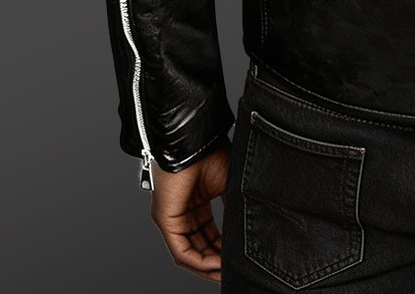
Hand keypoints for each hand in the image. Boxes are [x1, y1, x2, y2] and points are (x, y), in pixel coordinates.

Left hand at [150, 142, 230, 282]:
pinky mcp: (165, 220)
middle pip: (199, 248)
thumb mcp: (229, 186)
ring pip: (189, 253)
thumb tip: (249, 230)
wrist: (196, 141)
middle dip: (216, 263)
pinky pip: (181, 250)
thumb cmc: (211, 154)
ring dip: (208, 267)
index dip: (224, 250)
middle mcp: (183, 214)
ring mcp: (173, 218)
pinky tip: (216, 264)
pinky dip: (199, 261)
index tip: (238, 259)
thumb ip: (234, 210)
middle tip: (232, 271)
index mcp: (198, 204)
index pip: (210, 236)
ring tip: (225, 272)